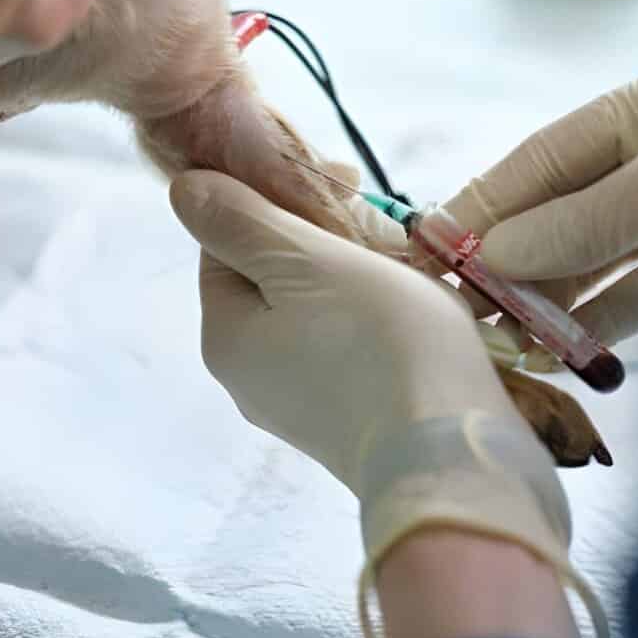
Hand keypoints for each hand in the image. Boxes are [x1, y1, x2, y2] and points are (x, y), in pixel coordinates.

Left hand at [170, 171, 595, 637]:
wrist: (455, 458)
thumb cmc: (379, 346)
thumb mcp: (304, 262)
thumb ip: (241, 222)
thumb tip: (182, 189)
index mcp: (223, 336)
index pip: (225, 242)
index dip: (275, 198)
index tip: (341, 180)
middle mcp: (249, 377)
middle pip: (271, 277)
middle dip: (323, 238)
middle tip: (382, 225)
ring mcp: (299, 406)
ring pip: (315, 310)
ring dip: (357, 275)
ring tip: (408, 266)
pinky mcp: (347, 423)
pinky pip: (348, 349)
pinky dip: (377, 319)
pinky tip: (418, 313)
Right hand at [445, 57, 637, 348]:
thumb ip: (584, 220)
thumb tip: (493, 253)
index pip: (542, 158)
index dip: (484, 204)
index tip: (432, 250)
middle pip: (559, 213)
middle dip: (506, 262)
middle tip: (455, 307)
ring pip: (592, 262)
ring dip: (543, 303)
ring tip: (500, 341)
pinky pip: (635, 299)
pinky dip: (594, 327)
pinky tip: (554, 352)